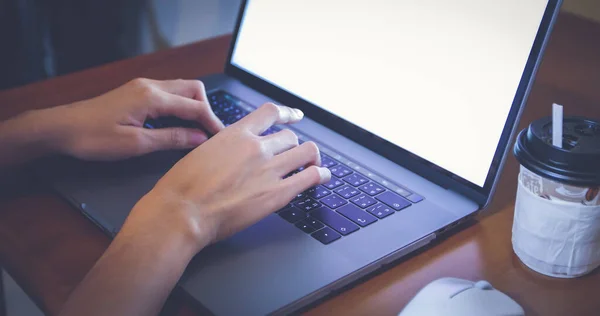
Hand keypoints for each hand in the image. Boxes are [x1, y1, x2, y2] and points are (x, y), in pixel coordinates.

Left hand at [46, 78, 223, 160]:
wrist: (61, 128)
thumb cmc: (93, 138)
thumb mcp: (135, 144)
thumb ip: (171, 139)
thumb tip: (198, 138)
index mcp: (151, 97)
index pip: (195, 106)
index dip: (212, 123)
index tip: (222, 139)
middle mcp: (150, 86)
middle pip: (193, 90)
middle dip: (207, 110)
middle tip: (210, 134)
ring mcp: (143, 87)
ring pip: (182, 90)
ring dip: (194, 107)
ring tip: (197, 131)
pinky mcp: (137, 92)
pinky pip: (169, 94)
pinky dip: (180, 107)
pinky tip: (178, 125)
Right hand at [125, 103, 331, 252]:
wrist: (182, 213)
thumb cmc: (181, 188)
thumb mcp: (200, 153)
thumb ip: (224, 148)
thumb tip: (232, 152)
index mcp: (235, 134)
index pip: (270, 113)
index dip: (286, 113)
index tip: (294, 116)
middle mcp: (256, 147)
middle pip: (289, 137)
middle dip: (291, 146)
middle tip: (292, 155)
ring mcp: (269, 169)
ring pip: (305, 152)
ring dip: (311, 157)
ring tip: (314, 164)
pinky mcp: (277, 194)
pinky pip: (311, 177)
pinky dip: (322, 175)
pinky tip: (323, 177)